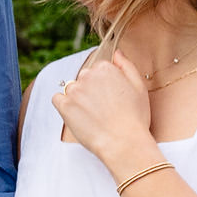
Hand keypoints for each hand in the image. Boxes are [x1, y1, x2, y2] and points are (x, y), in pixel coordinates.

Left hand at [51, 50, 153, 165]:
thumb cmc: (135, 118)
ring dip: (78, 99)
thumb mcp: (139, 87)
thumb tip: (116, 53)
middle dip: (90, 91)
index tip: (111, 99)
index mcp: (105, 68)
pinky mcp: (64, 106)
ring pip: (71, 89)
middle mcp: (88, 75)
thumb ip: (126, 66)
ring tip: (92, 116)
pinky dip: (64, 106)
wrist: (124, 144)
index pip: (98, 70)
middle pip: (84, 78)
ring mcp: (74, 90)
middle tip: (103, 110)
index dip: (105, 85)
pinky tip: (77, 116)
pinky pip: (58, 100)